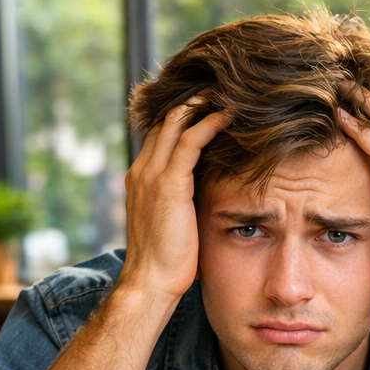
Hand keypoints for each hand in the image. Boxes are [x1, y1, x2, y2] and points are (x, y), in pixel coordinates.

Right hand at [119, 100, 229, 302]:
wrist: (150, 282)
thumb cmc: (166, 262)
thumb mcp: (172, 223)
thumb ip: (182, 201)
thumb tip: (206, 195)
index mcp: (140, 178)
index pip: (160, 134)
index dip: (182, 115)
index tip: (208, 103)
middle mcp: (142, 170)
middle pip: (165, 120)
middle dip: (191, 100)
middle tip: (220, 86)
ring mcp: (152, 175)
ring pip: (176, 122)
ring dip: (201, 104)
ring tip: (227, 90)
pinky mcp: (169, 184)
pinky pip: (191, 141)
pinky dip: (209, 123)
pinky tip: (228, 115)